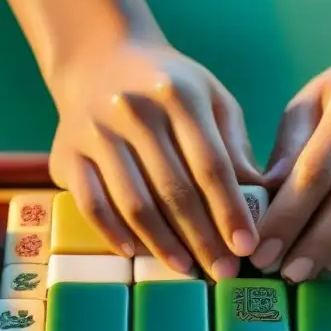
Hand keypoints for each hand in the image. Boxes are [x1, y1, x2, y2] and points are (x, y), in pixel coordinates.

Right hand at [47, 36, 261, 278]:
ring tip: (188, 269)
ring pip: (134, 203)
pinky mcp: (67, 153)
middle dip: (203, 237)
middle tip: (223, 272)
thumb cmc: (170, 87)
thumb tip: (262, 197)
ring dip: (163, 244)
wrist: (100, 59)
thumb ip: (235, 145)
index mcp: (178, 95)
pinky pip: (92, 204)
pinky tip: (137, 253)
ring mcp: (95, 132)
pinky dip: (115, 234)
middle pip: (174, 190)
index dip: (230, 210)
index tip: (246, 246)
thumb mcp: (212, 100)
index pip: (211, 164)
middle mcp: (134, 111)